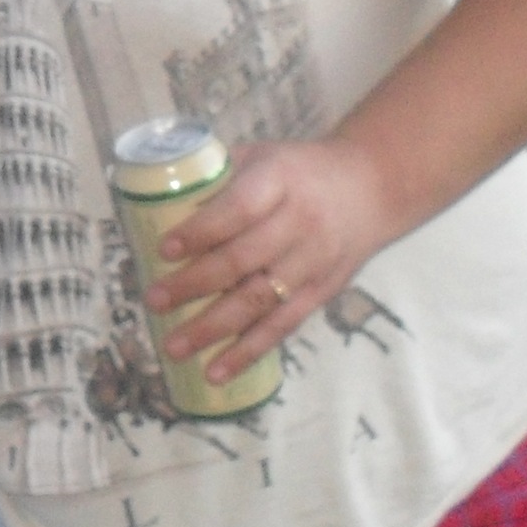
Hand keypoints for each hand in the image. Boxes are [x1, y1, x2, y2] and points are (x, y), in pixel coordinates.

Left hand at [147, 139, 393, 382]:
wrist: (373, 186)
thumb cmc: (299, 170)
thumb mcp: (262, 156)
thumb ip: (217, 175)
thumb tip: (158, 202)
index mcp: (279, 180)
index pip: (237, 208)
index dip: (201, 231)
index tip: (163, 249)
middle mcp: (300, 222)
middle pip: (243, 259)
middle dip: (194, 284)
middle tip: (154, 301)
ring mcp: (313, 261)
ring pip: (259, 300)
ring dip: (213, 328)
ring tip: (174, 347)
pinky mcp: (322, 291)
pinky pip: (282, 326)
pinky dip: (248, 351)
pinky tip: (216, 371)